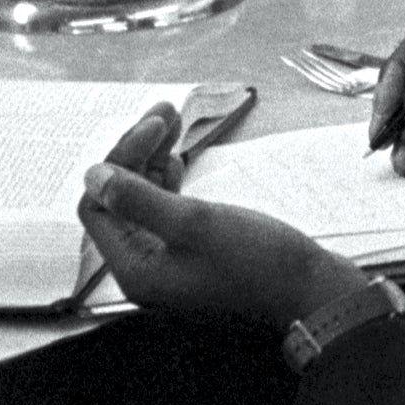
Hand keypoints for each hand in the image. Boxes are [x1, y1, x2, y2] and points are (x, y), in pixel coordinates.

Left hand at [80, 109, 367, 327]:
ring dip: (151, 159)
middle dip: (136, 152)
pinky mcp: (192, 255)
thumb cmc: (259, 262)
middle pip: (119, 201)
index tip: (155, 127)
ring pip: (142, 201)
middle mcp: (146, 269)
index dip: (118, 160)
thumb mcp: (195, 223)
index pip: (99, 206)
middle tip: (165, 111)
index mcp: (136, 268)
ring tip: (172, 121)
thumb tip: (93, 175)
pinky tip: (176, 159)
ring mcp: (170, 263)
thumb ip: (139, 199)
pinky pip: (165, 212)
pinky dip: (167, 181)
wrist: (312, 292)